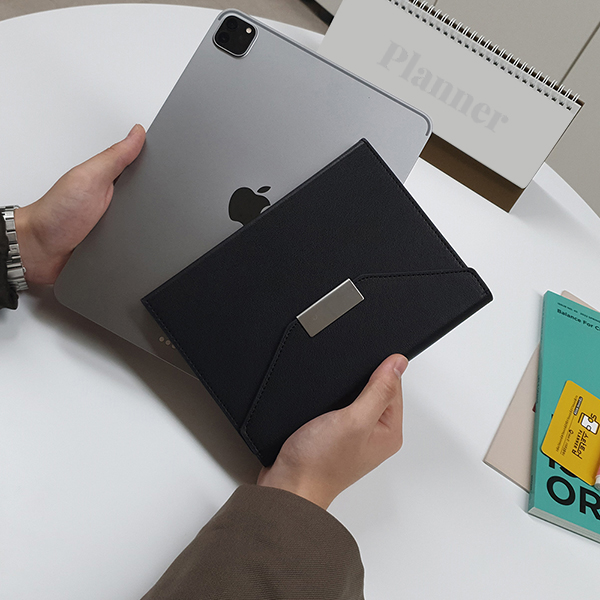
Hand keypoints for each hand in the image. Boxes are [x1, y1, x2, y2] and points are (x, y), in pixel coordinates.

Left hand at [14, 124, 145, 285]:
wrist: (41, 251)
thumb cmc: (56, 214)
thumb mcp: (90, 178)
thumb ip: (114, 157)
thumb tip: (136, 133)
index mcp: (109, 179)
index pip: (141, 167)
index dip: (157, 165)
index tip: (170, 165)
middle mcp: (113, 200)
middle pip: (149, 198)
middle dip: (155, 201)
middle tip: (144, 204)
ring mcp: (116, 222)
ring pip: (147, 222)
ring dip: (148, 226)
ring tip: (136, 225)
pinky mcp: (117, 244)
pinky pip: (139, 242)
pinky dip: (141, 244)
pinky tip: (137, 242)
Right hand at [257, 353, 407, 509]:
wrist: (289, 484)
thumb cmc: (320, 463)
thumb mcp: (355, 419)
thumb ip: (379, 391)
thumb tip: (398, 363)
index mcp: (390, 432)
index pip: (395, 387)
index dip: (379, 371)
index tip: (362, 370)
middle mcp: (376, 435)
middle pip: (377, 391)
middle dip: (362, 381)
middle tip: (345, 387)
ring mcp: (356, 437)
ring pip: (357, 398)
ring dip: (346, 391)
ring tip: (333, 397)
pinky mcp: (336, 436)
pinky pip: (341, 408)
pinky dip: (333, 401)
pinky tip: (325, 404)